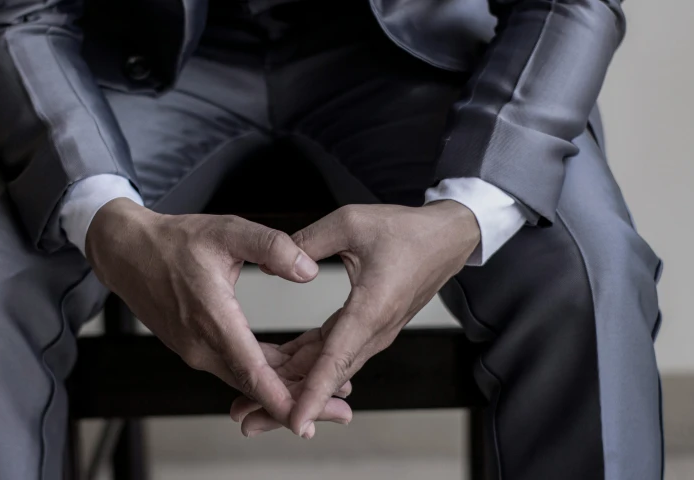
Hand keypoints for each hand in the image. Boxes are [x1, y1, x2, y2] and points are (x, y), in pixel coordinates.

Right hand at [86, 198, 328, 427]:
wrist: (127, 254)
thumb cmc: (174, 241)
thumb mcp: (228, 231)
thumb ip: (272, 247)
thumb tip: (309, 270)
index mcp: (212, 318)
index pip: (251, 369)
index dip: (280, 396)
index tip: (307, 415)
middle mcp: (201, 345)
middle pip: (254, 385)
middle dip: (297, 401)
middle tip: (341, 408)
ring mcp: (196, 351)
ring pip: (246, 379)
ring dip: (283, 386)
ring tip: (326, 389)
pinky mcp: (195, 349)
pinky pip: (234, 367)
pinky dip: (264, 372)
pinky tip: (292, 367)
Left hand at [239, 201, 480, 437]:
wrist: (446, 240)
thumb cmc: (406, 230)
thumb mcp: (350, 222)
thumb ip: (306, 242)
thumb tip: (267, 265)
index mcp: (371, 308)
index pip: (336, 359)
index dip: (313, 393)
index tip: (294, 421)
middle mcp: (374, 331)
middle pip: (327, 378)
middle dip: (288, 403)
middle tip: (247, 421)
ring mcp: (373, 334)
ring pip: (328, 370)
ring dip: (293, 388)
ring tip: (253, 405)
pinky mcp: (368, 329)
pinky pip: (333, 354)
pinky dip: (306, 366)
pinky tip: (280, 372)